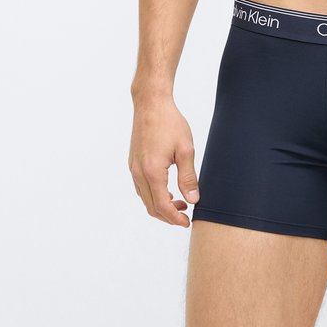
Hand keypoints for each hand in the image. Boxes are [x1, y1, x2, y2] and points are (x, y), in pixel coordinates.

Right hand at [128, 95, 199, 226]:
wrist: (151, 104)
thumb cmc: (169, 122)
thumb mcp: (185, 149)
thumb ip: (188, 177)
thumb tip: (193, 199)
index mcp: (152, 172)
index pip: (162, 206)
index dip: (175, 218)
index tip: (187, 222)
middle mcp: (139, 173)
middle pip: (151, 207)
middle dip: (168, 215)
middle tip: (186, 214)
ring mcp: (134, 169)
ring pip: (145, 199)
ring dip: (161, 206)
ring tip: (180, 202)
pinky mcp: (133, 163)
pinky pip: (141, 188)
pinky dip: (154, 195)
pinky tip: (167, 190)